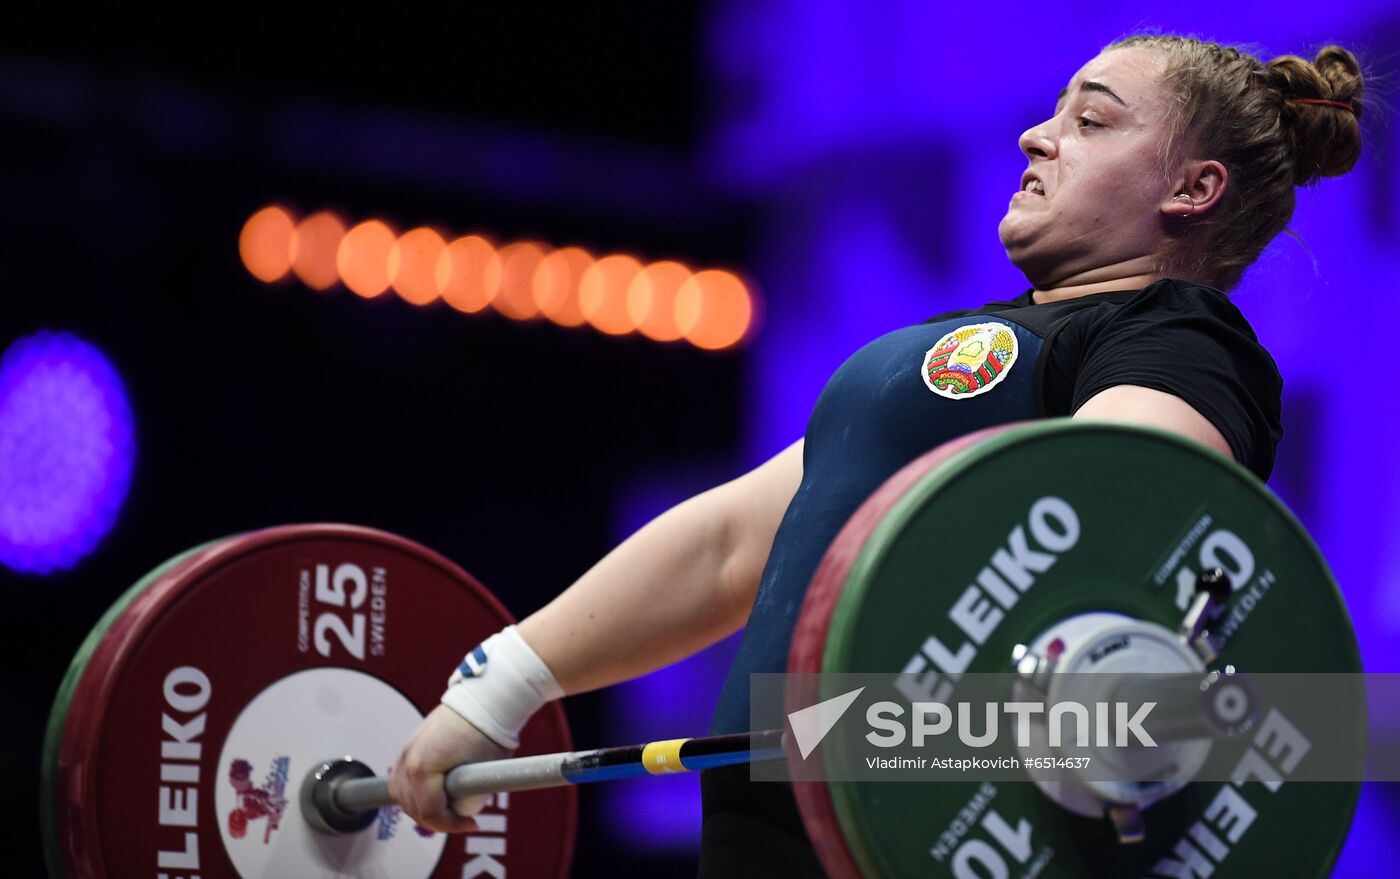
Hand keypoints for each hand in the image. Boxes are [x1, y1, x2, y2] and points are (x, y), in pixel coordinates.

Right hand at [390, 704, 510, 833]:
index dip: (451, 825)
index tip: (471, 824)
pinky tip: (434, 794)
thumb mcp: (483, 777)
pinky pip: (402, 778)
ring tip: (446, 810)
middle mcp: (408, 759)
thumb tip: (460, 814)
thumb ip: (468, 802)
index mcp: (423, 768)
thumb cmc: (487, 734)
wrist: (484, 702)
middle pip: (411, 806)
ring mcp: (405, 750)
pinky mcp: (409, 745)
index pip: (429, 812)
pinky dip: (414, 791)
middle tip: (460, 820)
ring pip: (401, 794)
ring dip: (422, 806)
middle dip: (436, 819)